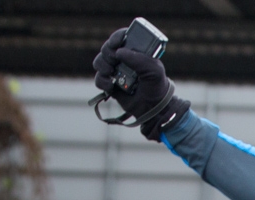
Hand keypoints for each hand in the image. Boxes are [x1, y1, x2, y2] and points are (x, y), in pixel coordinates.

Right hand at [91, 25, 190, 140]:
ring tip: (111, 73)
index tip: (115, 44)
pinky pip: (98, 78)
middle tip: (114, 62)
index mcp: (135, 51)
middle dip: (108, 54)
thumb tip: (119, 52)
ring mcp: (115, 71)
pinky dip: (102, 81)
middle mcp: (124, 59)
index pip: (122, 36)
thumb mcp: (154, 70)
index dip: (116, 37)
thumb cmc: (157, 86)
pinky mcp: (110, 83)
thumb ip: (139, 59)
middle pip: (107, 48)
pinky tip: (111, 86)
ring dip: (102, 66)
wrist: (153, 108)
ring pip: (99, 61)